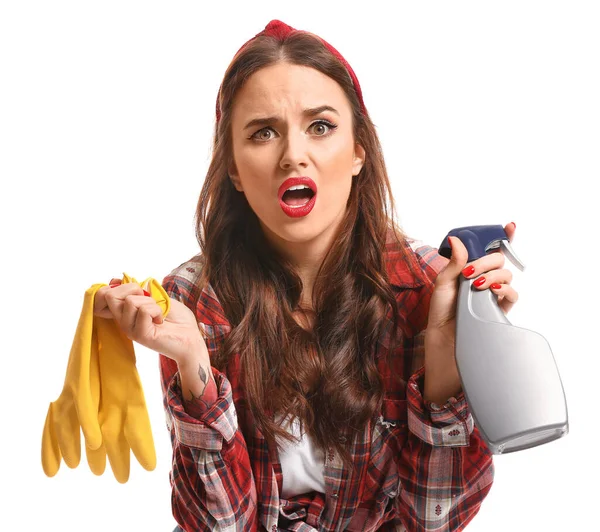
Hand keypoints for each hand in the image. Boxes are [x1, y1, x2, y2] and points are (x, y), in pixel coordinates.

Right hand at [94, 279, 208, 366]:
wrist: (192, 338)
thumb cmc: (178, 319)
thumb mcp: (157, 298)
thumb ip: (138, 290)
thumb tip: (116, 280)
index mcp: (125, 312)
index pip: (102, 296)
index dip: (116, 286)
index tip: (138, 291)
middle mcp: (123, 321)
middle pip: (109, 295)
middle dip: (132, 288)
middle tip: (148, 299)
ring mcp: (130, 329)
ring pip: (130, 301)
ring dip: (150, 302)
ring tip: (158, 313)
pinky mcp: (140, 335)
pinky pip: (144, 311)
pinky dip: (157, 310)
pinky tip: (161, 320)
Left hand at [423, 222, 518, 402]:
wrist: (444, 338)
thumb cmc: (441, 312)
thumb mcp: (443, 283)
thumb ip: (454, 262)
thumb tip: (457, 240)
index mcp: (470, 269)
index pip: (489, 249)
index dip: (502, 236)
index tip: (509, 226)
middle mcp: (484, 279)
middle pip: (499, 259)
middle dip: (486, 261)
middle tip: (470, 272)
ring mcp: (493, 293)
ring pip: (506, 274)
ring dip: (493, 274)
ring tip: (476, 285)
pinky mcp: (499, 309)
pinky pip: (512, 294)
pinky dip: (504, 288)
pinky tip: (491, 290)